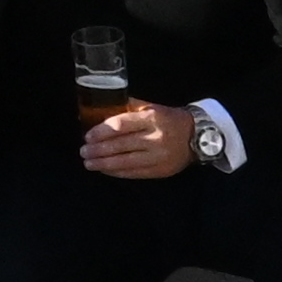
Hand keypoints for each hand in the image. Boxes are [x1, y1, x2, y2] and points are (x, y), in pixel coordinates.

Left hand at [78, 101, 198, 183]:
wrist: (197, 135)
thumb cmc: (169, 119)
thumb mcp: (151, 107)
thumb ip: (128, 107)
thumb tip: (99, 108)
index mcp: (152, 119)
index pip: (121, 125)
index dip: (101, 131)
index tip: (87, 136)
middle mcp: (155, 138)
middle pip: (120, 146)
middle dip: (98, 150)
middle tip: (83, 152)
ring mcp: (158, 157)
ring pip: (125, 162)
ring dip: (103, 164)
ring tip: (89, 163)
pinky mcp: (160, 171)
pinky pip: (134, 173)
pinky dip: (117, 173)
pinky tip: (105, 170)